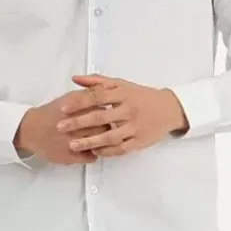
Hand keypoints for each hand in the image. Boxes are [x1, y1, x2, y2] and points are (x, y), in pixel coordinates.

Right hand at [13, 89, 114, 164]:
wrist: (30, 130)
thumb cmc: (50, 113)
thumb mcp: (67, 98)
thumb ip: (86, 95)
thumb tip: (103, 94)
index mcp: (77, 109)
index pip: (103, 111)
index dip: (107, 113)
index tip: (107, 114)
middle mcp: (76, 125)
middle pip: (104, 127)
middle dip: (107, 127)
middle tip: (105, 128)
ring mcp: (74, 142)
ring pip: (99, 144)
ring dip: (102, 142)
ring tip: (99, 140)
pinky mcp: (71, 156)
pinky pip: (91, 157)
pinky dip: (94, 154)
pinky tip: (91, 150)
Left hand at [57, 75, 188, 157]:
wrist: (169, 109)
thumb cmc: (141, 96)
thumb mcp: (122, 84)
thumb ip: (98, 82)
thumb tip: (75, 79)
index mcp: (123, 94)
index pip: (97, 97)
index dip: (79, 103)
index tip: (63, 109)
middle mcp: (129, 110)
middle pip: (100, 118)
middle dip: (78, 123)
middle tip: (60, 128)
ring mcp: (135, 127)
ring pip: (109, 136)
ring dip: (89, 141)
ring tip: (73, 145)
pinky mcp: (140, 141)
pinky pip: (121, 149)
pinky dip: (106, 151)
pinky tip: (93, 152)